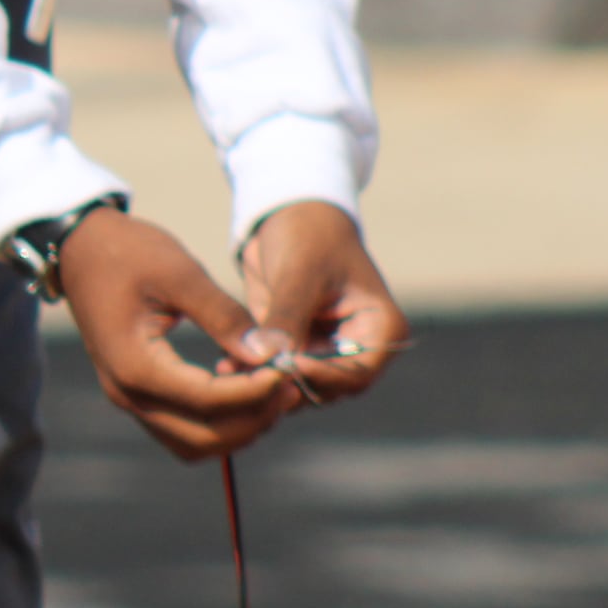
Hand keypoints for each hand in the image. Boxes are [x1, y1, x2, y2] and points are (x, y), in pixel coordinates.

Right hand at [53, 208, 292, 461]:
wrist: (81, 249)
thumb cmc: (129, 252)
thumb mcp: (181, 273)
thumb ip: (225, 316)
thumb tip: (270, 354)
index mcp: (136, 366)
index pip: (208, 400)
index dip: (255, 392)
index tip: (288, 368)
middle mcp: (128, 395)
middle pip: (203, 439)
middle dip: (252, 419)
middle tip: (288, 386)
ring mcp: (129, 399)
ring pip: (193, 444)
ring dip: (236, 427)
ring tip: (271, 390)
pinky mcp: (136, 394)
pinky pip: (182, 429)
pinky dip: (217, 421)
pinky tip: (243, 387)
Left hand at [234, 201, 407, 409]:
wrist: (290, 218)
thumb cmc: (309, 236)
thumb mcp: (300, 272)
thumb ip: (289, 316)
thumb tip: (271, 358)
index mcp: (381, 330)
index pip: (356, 375)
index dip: (321, 376)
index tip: (283, 365)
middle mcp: (359, 349)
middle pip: (327, 388)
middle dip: (289, 384)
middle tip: (250, 376)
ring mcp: (327, 354)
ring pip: (299, 386)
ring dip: (266, 382)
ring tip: (231, 369)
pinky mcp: (297, 352)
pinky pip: (276, 373)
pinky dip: (254, 372)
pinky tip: (225, 363)